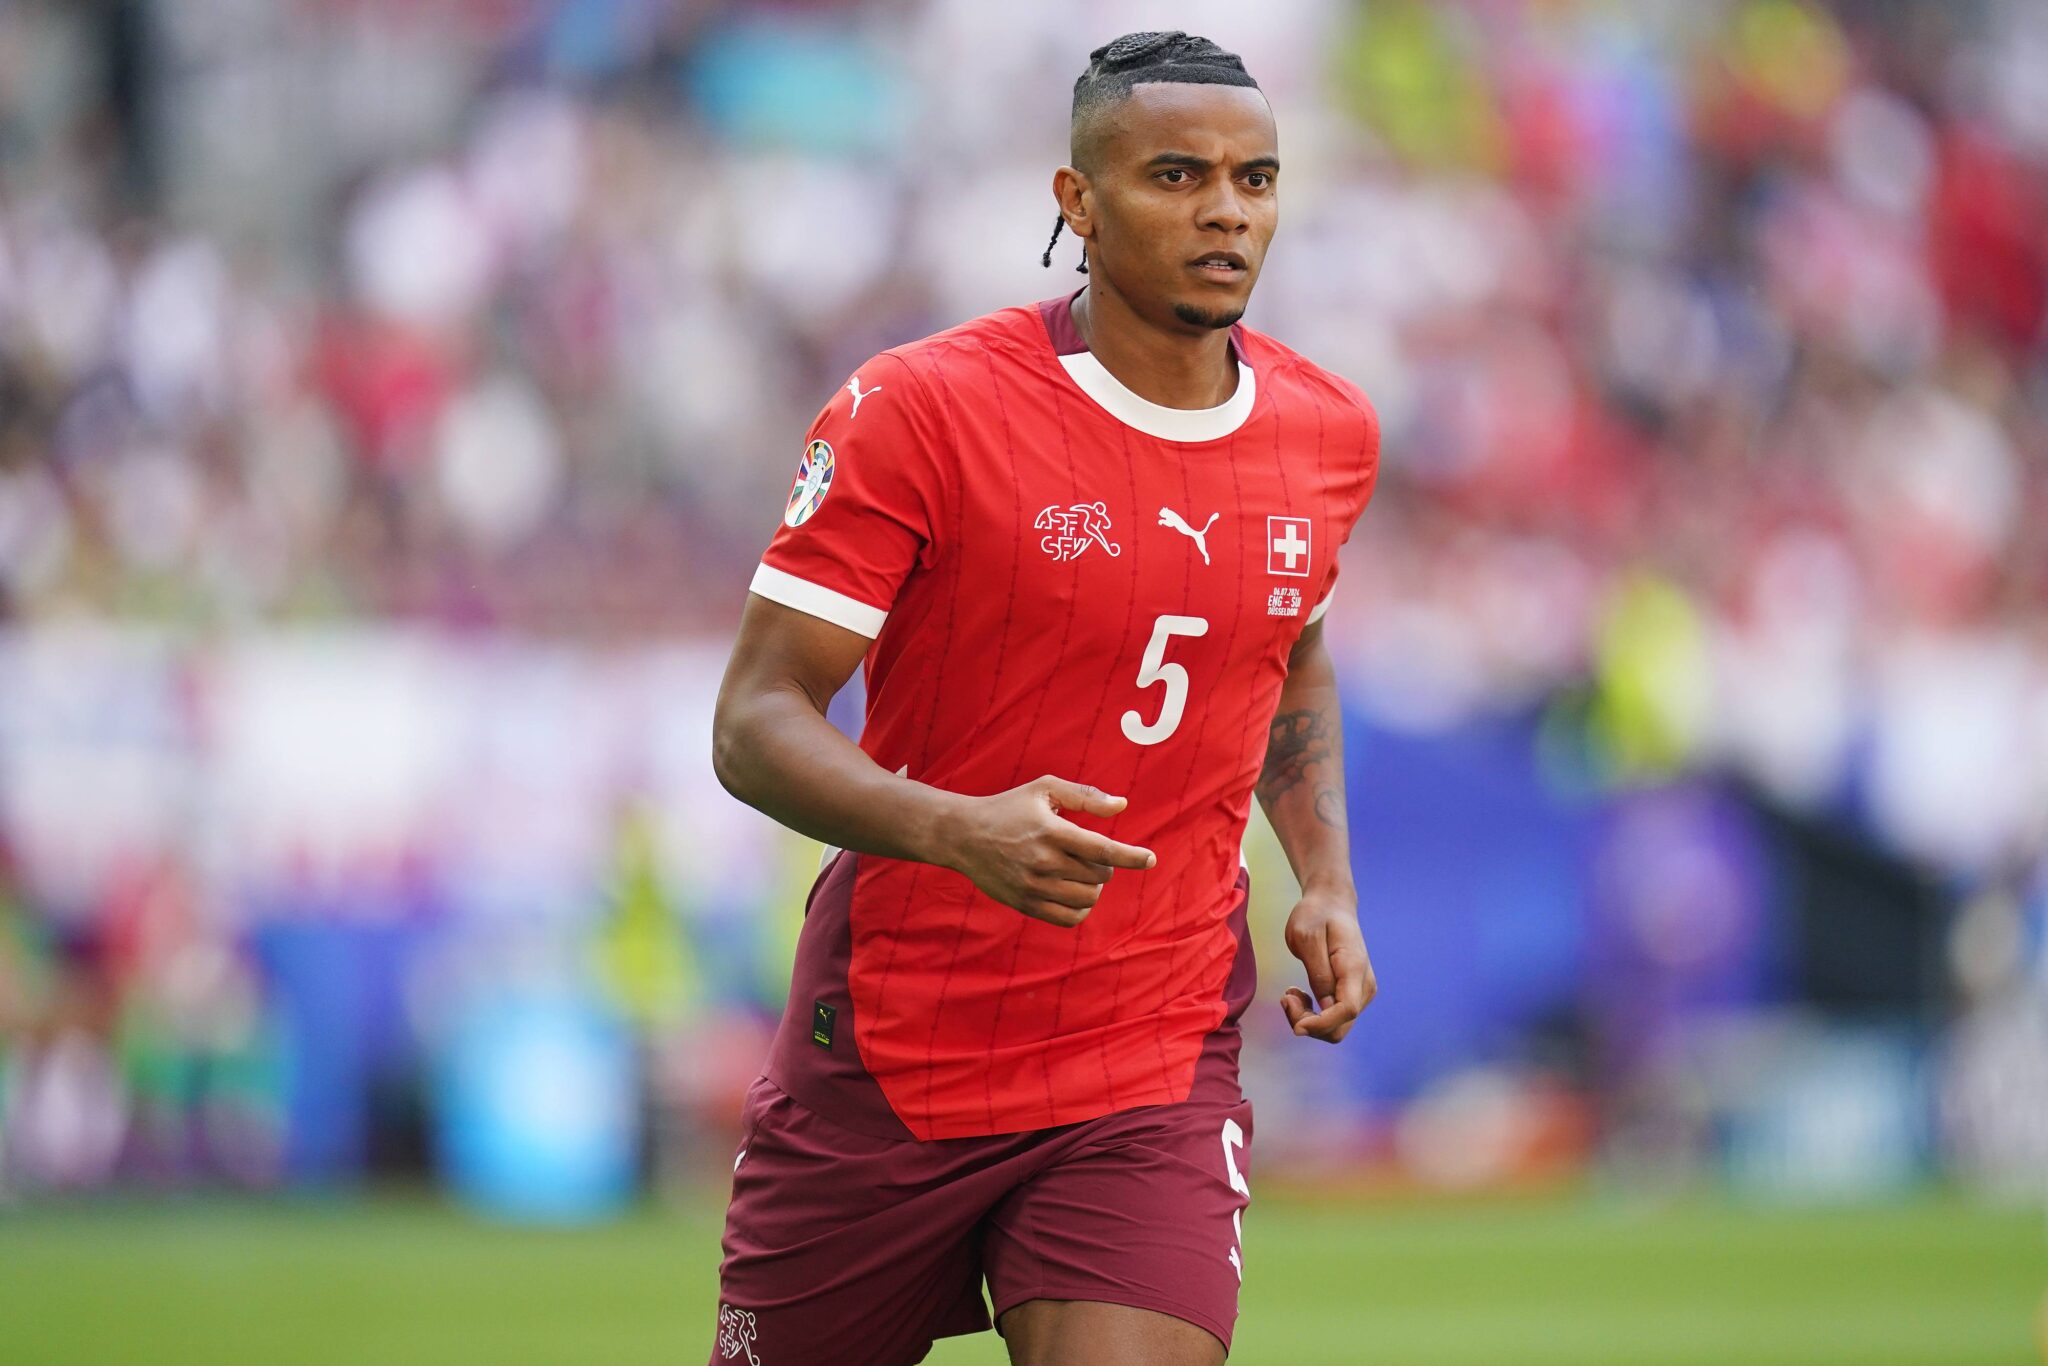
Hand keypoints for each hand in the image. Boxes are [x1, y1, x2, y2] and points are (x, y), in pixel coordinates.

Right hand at [936, 775, 1155, 927]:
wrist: (963, 835)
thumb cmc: (1009, 807)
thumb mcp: (1044, 790)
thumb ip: (1085, 796)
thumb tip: (1122, 806)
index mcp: (1052, 832)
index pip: (1102, 849)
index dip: (1131, 856)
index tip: (1150, 859)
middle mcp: (1044, 862)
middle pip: (1098, 875)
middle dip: (1103, 865)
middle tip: (1088, 854)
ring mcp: (1034, 886)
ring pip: (1087, 898)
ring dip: (1094, 886)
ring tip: (1083, 873)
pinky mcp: (1025, 903)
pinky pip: (1068, 918)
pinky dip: (1082, 909)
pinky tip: (1077, 894)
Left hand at [1280, 888, 1374, 1042]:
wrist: (1331, 905)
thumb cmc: (1316, 916)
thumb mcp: (1307, 938)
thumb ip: (1318, 973)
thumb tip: (1325, 1006)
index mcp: (1355, 968)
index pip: (1347, 1010)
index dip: (1320, 1024)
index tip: (1294, 1023)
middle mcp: (1364, 985)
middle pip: (1340, 1027)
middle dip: (1309, 1024)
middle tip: (1286, 998)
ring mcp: (1361, 992)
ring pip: (1336, 1027)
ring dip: (1308, 1019)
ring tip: (1290, 994)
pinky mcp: (1352, 995)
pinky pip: (1333, 1019)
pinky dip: (1313, 1015)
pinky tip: (1299, 995)